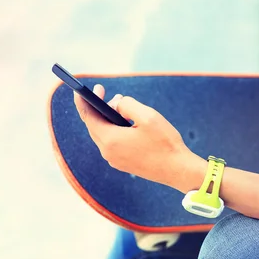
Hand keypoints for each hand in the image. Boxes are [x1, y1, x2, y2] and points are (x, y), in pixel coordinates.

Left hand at [74, 84, 198, 187]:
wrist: (178, 170)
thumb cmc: (164, 142)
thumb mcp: (147, 116)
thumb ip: (127, 104)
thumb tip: (116, 104)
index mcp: (110, 140)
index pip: (88, 117)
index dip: (83, 101)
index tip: (81, 88)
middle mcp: (108, 152)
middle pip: (94, 125)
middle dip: (97, 107)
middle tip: (102, 91)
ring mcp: (114, 160)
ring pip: (103, 134)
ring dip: (106, 118)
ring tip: (117, 104)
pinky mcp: (122, 163)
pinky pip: (111, 143)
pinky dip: (113, 129)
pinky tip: (124, 122)